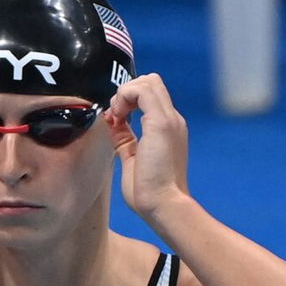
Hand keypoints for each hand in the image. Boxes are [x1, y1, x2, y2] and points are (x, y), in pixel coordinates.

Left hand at [104, 74, 190, 218]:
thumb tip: (113, 122)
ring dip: (125, 93)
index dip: (128, 100)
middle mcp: (172, 120)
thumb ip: (125, 137)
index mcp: (168, 128)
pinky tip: (118, 116)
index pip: (150, 96)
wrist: (164, 204)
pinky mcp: (161, 123)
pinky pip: (142, 90)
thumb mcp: (132, 157)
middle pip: (151, 82)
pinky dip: (125, 96)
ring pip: (148, 81)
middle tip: (116, 116)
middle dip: (127, 92)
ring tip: (117, 115)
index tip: (115, 120)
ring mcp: (169, 119)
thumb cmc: (149, 191)